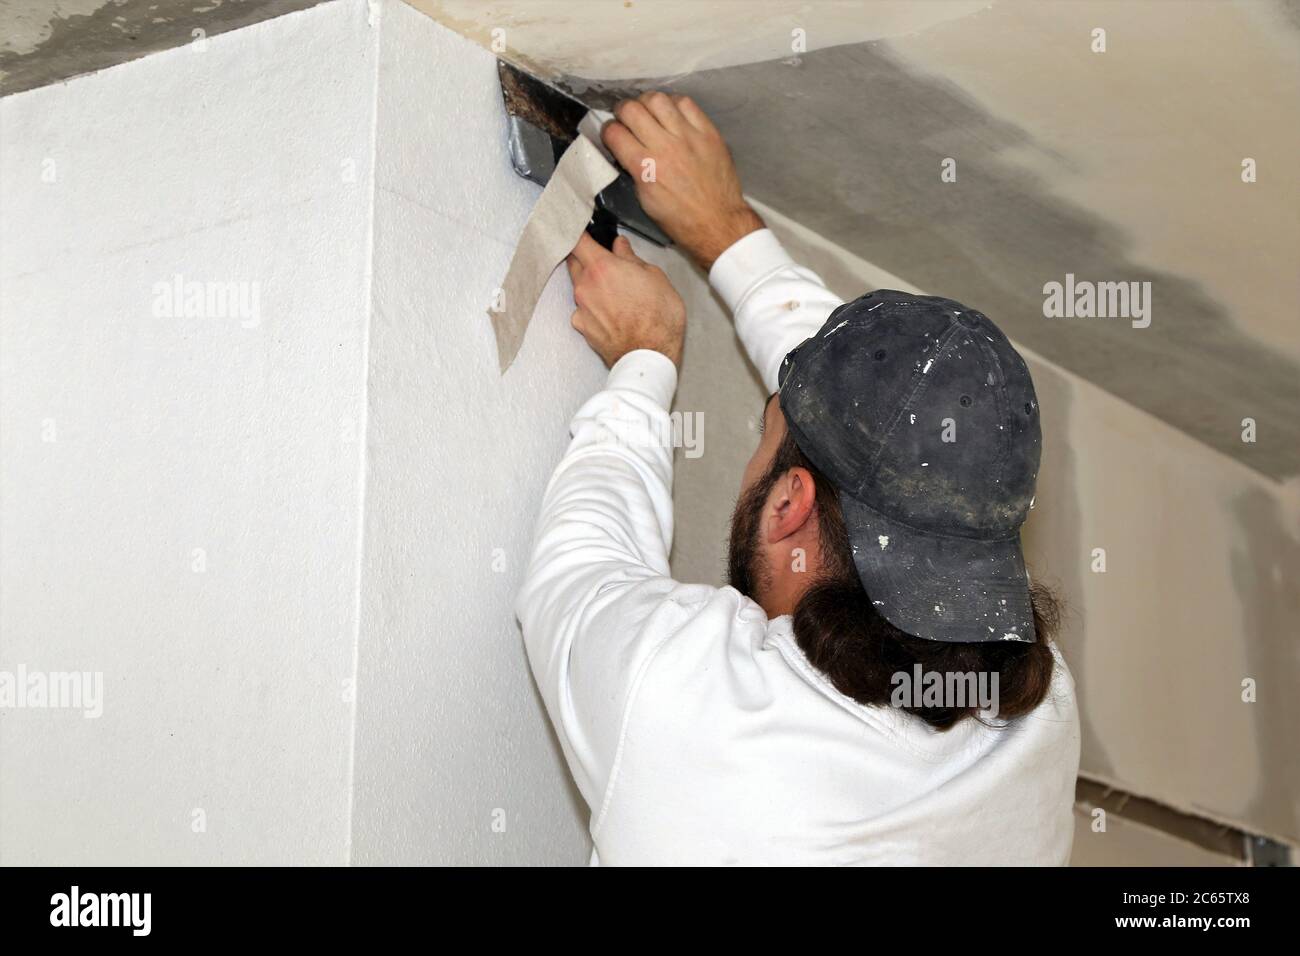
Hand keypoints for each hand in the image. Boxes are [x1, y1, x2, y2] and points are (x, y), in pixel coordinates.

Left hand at [567, 233, 685, 367]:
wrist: (650, 356)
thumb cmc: (658, 320)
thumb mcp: (655, 278)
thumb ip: (632, 259)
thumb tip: (621, 247)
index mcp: (602, 267)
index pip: (577, 240)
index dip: (576, 230)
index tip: (581, 228)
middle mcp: (585, 286)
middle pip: (573, 261)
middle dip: (584, 256)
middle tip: (602, 259)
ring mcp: (581, 308)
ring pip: (578, 286)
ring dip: (590, 283)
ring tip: (614, 291)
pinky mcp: (582, 327)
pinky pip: (581, 309)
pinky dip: (591, 307)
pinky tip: (610, 313)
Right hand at [601, 92, 764, 270]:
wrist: (717, 222)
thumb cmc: (680, 218)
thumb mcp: (645, 200)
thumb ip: (633, 169)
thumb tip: (624, 149)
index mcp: (645, 167)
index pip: (614, 133)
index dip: (607, 131)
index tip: (611, 133)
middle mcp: (665, 147)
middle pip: (631, 109)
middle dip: (622, 111)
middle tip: (626, 118)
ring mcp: (688, 136)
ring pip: (657, 99)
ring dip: (646, 102)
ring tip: (648, 112)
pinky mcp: (708, 132)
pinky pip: (685, 103)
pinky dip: (673, 104)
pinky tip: (671, 114)